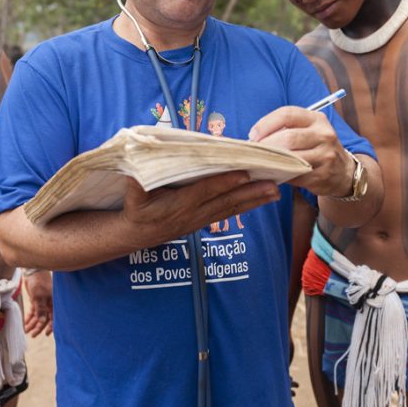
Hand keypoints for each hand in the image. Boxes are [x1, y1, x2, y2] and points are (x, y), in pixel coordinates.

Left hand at [23, 269, 52, 336]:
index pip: (53, 318)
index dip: (51, 326)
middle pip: (45, 319)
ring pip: (38, 316)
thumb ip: (41, 310)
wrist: (33, 272)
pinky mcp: (36, 300)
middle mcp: (49, 304)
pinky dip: (30, 317)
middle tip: (33, 335)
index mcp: (53, 303)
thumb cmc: (39, 283)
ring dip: (33, 323)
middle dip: (39, 327)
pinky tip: (25, 323)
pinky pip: (34, 311)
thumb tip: (42, 322)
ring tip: (27, 331)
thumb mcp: (39, 297)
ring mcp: (42, 302)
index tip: (46, 334)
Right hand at [121, 171, 279, 244]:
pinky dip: (247, 204)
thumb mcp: (131, 196)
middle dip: (251, 193)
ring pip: (232, 208)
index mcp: (178, 204)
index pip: (205, 191)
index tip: (243, 174)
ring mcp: (201, 219)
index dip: (224, 183)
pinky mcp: (204, 221)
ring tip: (276, 191)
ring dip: (255, 200)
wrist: (135, 235)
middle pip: (227, 201)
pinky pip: (229, 211)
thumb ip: (135, 184)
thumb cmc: (134, 210)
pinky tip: (262, 198)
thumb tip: (136, 171)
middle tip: (274, 185)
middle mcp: (194, 213)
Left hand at [248, 107, 351, 196]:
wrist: (343, 171)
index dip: (266, 123)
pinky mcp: (322, 175)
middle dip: (266, 145)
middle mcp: (324, 134)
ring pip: (291, 157)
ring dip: (271, 161)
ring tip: (259, 162)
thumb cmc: (316, 147)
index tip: (252, 135)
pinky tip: (271, 174)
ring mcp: (325, 156)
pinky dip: (279, 175)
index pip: (287, 114)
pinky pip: (295, 175)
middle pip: (288, 137)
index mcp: (316, 119)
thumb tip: (253, 138)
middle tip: (253, 152)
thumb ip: (286, 128)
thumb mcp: (308, 130)